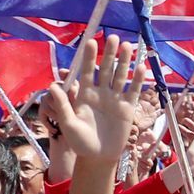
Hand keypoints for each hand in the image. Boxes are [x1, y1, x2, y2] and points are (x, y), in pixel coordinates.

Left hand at [46, 35, 142, 161]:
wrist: (98, 157)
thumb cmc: (80, 142)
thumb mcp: (69, 124)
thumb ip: (63, 105)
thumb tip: (52, 86)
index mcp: (85, 94)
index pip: (87, 71)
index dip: (89, 57)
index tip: (91, 42)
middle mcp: (100, 93)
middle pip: (105, 69)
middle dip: (109, 54)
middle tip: (113, 37)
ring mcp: (115, 99)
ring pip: (120, 76)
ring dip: (124, 61)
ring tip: (127, 46)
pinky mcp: (127, 108)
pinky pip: (133, 91)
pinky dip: (137, 80)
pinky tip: (141, 67)